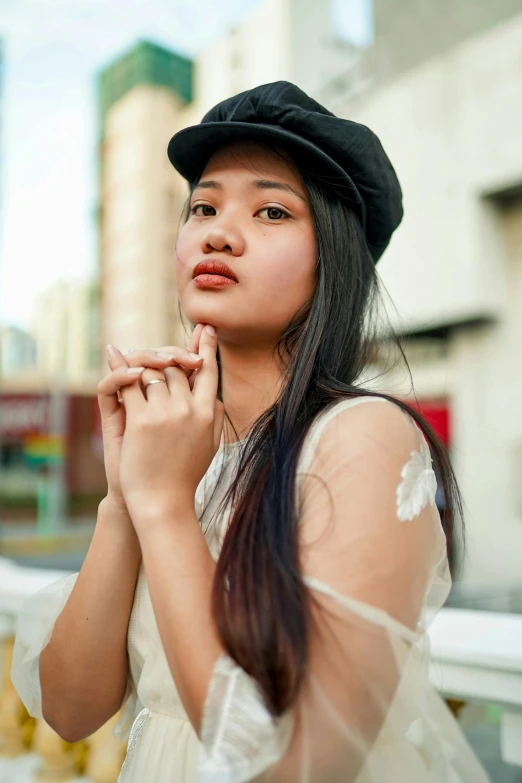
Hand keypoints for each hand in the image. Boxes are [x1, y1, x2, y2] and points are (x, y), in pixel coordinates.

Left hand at [117, 324, 224, 531]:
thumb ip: (217, 419)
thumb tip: (218, 399)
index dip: (205, 347)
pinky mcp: (141, 420)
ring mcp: (165, 412)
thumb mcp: (210, 446)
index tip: (205, 328)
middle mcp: (190, 408)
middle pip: (176, 367)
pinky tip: (113, 354)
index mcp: (210, 413)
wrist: (163, 503)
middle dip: (165, 360)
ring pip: (153, 372)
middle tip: (155, 354)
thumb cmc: (185, 477)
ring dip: (142, 366)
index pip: (209, 371)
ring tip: (133, 360)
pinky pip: (129, 384)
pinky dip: (120, 369)